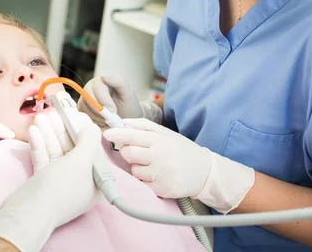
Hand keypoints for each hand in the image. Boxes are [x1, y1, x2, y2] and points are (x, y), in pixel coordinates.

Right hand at [0, 112, 101, 251]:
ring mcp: (60, 181)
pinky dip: (40, 144)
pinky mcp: (43, 181)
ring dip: (50, 133)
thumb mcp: (81, 161)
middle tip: (55, 111)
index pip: (93, 150)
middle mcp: (80, 181)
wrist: (28, 213)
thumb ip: (88, 140)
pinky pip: (45, 159)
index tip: (77, 114)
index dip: (85, 131)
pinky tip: (34, 130)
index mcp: (96, 181)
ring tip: (41, 116)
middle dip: (64, 129)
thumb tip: (90, 126)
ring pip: (57, 152)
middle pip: (73, 149)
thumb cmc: (62, 187)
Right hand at [77, 74, 161, 128]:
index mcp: (103, 79)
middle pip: (87, 96)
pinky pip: (82, 113)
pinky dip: (92, 119)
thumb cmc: (128, 104)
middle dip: (98, 110)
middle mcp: (92, 86)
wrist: (127, 117)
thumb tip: (103, 75)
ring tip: (107, 119)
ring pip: (83, 105)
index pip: (97, 87)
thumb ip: (118, 81)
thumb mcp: (127, 92)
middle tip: (109, 118)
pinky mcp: (82, 107)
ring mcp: (85, 96)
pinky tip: (101, 121)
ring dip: (96, 116)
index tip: (113, 110)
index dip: (104, 100)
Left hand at [104, 119, 254, 213]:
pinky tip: (158, 176)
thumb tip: (121, 122)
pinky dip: (145, 180)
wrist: (204, 172)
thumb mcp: (166, 133)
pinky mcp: (160, 189)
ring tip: (153, 165)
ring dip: (137, 168)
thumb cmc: (181, 150)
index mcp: (159, 140)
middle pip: (128, 154)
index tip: (107, 134)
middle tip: (138, 152)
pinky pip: (142, 184)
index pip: (131, 136)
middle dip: (128, 153)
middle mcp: (158, 156)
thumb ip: (143, 126)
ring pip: (133, 170)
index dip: (117, 135)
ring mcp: (159, 174)